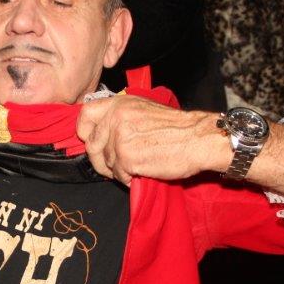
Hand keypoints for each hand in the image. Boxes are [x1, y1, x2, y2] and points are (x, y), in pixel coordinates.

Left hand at [76, 95, 227, 184]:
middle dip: (100, 159)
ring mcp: (119, 138)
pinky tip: (142, 172)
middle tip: (114, 165)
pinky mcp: (126, 158)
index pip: (85, 115)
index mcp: (119, 104)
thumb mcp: (144, 110)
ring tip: (136, 167)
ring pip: (105, 162)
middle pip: (91, 145)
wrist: (198, 139)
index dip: (85, 132)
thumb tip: (101, 133)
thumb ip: (120, 118)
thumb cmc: (177, 128)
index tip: (91, 141)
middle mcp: (116, 118)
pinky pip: (118, 175)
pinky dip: (128, 179)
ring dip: (118, 170)